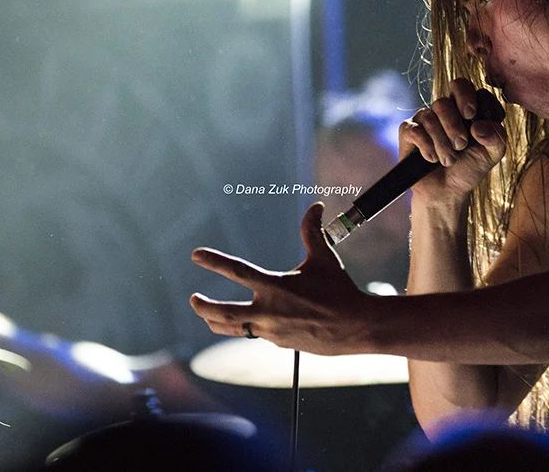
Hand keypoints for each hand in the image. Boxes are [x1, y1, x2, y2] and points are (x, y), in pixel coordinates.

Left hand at [189, 202, 371, 354]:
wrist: (355, 326)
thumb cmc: (339, 289)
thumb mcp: (325, 258)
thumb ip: (313, 232)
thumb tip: (316, 206)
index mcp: (275, 286)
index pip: (236, 271)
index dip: (214, 261)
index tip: (196, 255)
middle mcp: (268, 310)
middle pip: (222, 311)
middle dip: (202, 306)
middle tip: (193, 299)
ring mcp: (271, 330)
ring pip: (232, 328)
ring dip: (215, 322)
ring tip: (206, 317)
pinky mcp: (279, 342)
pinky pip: (256, 335)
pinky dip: (248, 327)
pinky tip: (250, 323)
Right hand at [399, 78, 506, 201]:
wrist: (448, 192)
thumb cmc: (470, 168)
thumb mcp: (492, 153)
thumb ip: (496, 136)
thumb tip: (478, 126)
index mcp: (465, 107)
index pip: (463, 86)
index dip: (467, 97)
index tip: (471, 115)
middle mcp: (444, 109)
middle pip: (444, 102)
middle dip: (454, 126)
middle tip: (461, 145)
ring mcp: (425, 118)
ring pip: (430, 117)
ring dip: (442, 144)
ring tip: (449, 160)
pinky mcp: (408, 131)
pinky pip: (415, 131)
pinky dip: (427, 148)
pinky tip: (432, 159)